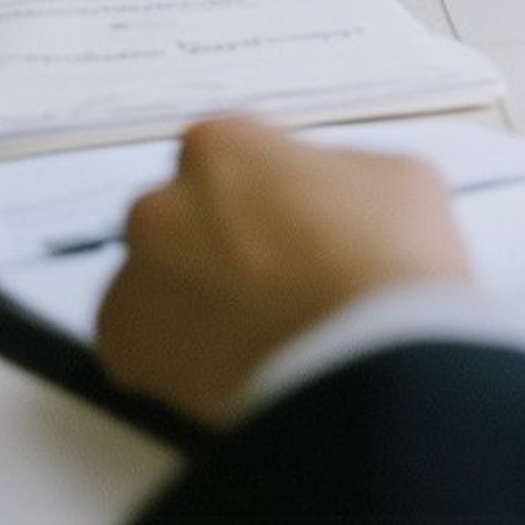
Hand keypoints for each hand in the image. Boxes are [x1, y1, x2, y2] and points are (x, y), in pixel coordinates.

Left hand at [95, 112, 471, 423]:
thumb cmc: (392, 275)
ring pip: (162, 286)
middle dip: (224, 254)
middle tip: (280, 294)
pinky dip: (180, 363)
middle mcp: (161, 205)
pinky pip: (145, 349)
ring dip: (200, 307)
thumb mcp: (399, 182)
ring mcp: (137, 279)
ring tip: (265, 344)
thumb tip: (327, 199)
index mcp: (221, 149)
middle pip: (184, 223)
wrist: (375, 375)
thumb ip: (340, 176)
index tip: (292, 237)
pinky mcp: (125, 349)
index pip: (229, 164)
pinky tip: (238, 372)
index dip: (268, 204)